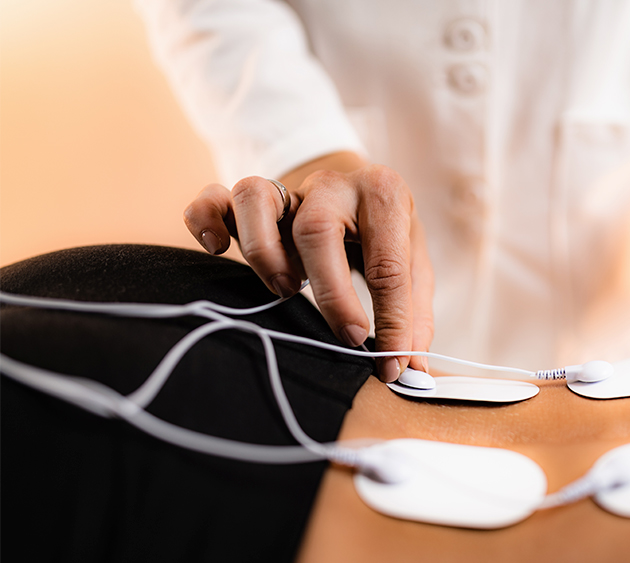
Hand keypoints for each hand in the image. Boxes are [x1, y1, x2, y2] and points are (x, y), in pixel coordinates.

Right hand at [183, 153, 433, 381]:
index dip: (393, 320)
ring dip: (263, 252)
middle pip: (316, 229)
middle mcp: (332, 185)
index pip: (389, 265)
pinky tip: (216, 248)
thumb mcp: (414, 264)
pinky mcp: (254, 197)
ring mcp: (288, 187)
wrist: (358, 190)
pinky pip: (215, 197)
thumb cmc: (387, 234)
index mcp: (384, 195)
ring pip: (256, 199)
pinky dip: (207, 219)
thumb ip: (415, 314)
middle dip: (331, 291)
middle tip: (348, 335)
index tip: (391, 362)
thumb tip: (412, 370)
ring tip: (286, 290)